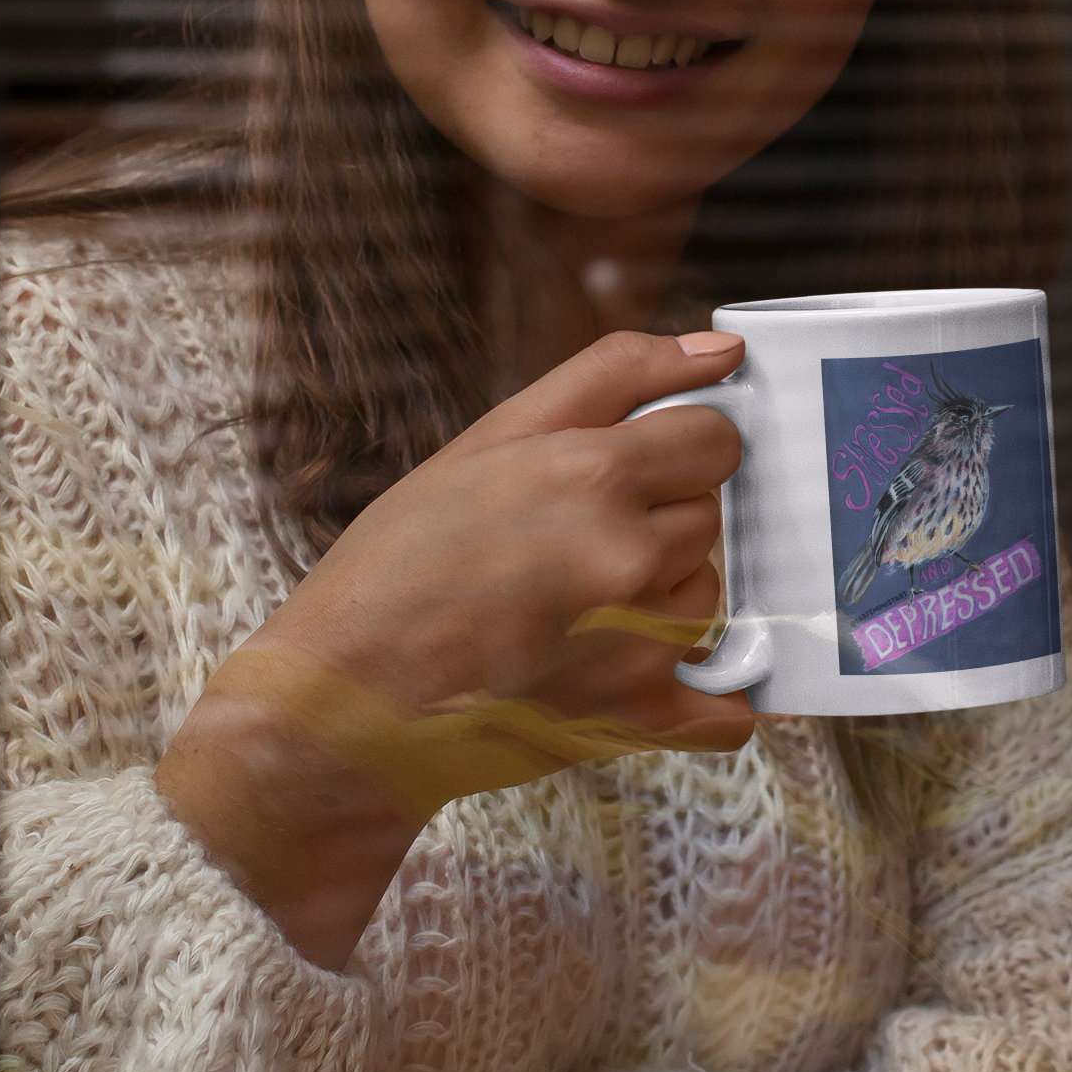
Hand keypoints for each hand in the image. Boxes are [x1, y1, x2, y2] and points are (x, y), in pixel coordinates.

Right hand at [156, 330, 750, 966]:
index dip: (676, 447)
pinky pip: (728, 704)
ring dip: (665, 594)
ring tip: (581, 603)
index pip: (716, 439)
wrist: (343, 702)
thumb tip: (721, 351)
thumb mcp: (490, 438)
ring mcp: (637, 645)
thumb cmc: (400, 563)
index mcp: (592, 474)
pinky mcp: (636, 720)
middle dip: (659, 518)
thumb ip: (615, 376)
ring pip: (710, 595)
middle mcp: (626, 557)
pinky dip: (706, 689)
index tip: (633, 466)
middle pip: (711, 516)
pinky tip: (647, 668)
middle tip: (578, 539)